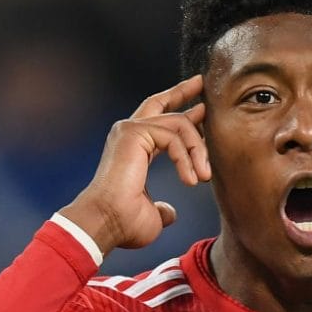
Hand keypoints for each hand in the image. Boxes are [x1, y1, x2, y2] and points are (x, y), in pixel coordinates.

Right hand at [59, 75, 209, 253]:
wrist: (106, 223)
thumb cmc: (123, 223)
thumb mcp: (152, 214)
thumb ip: (162, 209)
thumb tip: (169, 213)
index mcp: (133, 148)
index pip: (158, 120)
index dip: (180, 109)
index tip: (199, 104)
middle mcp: (129, 133)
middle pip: (161, 103)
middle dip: (185, 93)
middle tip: (204, 87)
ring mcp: (129, 130)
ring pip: (179, 125)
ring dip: (198, 151)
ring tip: (205, 176)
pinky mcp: (132, 133)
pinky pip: (173, 137)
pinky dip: (187, 158)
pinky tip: (191, 180)